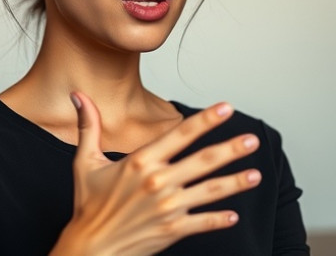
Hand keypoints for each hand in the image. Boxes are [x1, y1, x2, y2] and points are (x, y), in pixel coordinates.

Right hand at [50, 92, 261, 255]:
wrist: (88, 248)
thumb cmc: (88, 206)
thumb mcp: (85, 163)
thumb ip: (88, 127)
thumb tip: (78, 95)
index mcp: (140, 161)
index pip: (180, 134)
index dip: (206, 120)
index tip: (226, 108)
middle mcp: (158, 182)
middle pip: (204, 161)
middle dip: (231, 149)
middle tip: (253, 140)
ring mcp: (167, 207)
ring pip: (210, 191)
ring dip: (236, 183)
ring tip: (256, 175)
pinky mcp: (171, 230)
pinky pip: (203, 223)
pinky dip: (220, 220)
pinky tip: (234, 215)